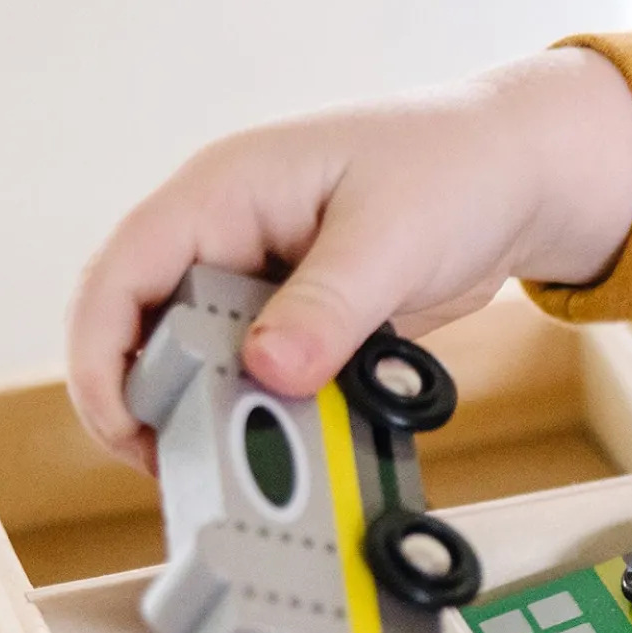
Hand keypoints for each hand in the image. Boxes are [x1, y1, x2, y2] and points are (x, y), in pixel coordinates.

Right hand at [66, 48, 631, 473]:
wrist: (525, 176)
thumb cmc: (459, 167)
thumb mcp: (393, 236)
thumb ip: (331, 306)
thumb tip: (270, 370)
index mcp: (224, 193)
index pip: (123, 274)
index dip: (105, 355)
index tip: (127, 425)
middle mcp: (230, 237)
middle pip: (152, 330)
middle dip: (164, 399)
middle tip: (198, 465)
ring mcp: (268, 280)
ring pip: (211, 360)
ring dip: (228, 411)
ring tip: (262, 461)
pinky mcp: (307, 317)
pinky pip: (271, 373)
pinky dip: (280, 409)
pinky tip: (309, 441)